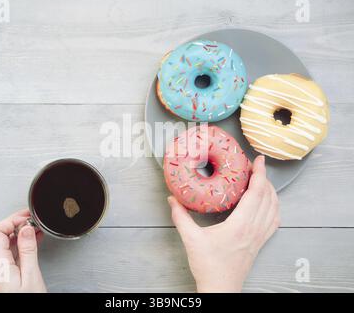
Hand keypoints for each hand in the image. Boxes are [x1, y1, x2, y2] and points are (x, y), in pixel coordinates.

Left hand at [0, 209, 46, 292]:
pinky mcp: (5, 274)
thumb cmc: (26, 301)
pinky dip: (22, 244)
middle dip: (17, 224)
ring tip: (36, 228)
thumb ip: (28, 250)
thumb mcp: (31, 275)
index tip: (27, 216)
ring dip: (21, 234)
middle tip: (33, 219)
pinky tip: (33, 241)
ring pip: (6, 244)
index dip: (12, 220)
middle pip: (0, 236)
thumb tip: (26, 228)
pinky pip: (11, 253)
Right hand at [168, 155, 279, 292]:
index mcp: (240, 225)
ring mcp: (259, 237)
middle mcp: (254, 229)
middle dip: (265, 177)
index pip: (256, 193)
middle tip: (257, 166)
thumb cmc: (208, 266)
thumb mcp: (191, 239)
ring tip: (263, 180)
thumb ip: (180, 217)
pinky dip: (275, 207)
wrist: (220, 288)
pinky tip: (269, 204)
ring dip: (271, 191)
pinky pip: (274, 221)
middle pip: (268, 197)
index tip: (259, 161)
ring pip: (274, 208)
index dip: (260, 174)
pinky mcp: (260, 243)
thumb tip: (172, 199)